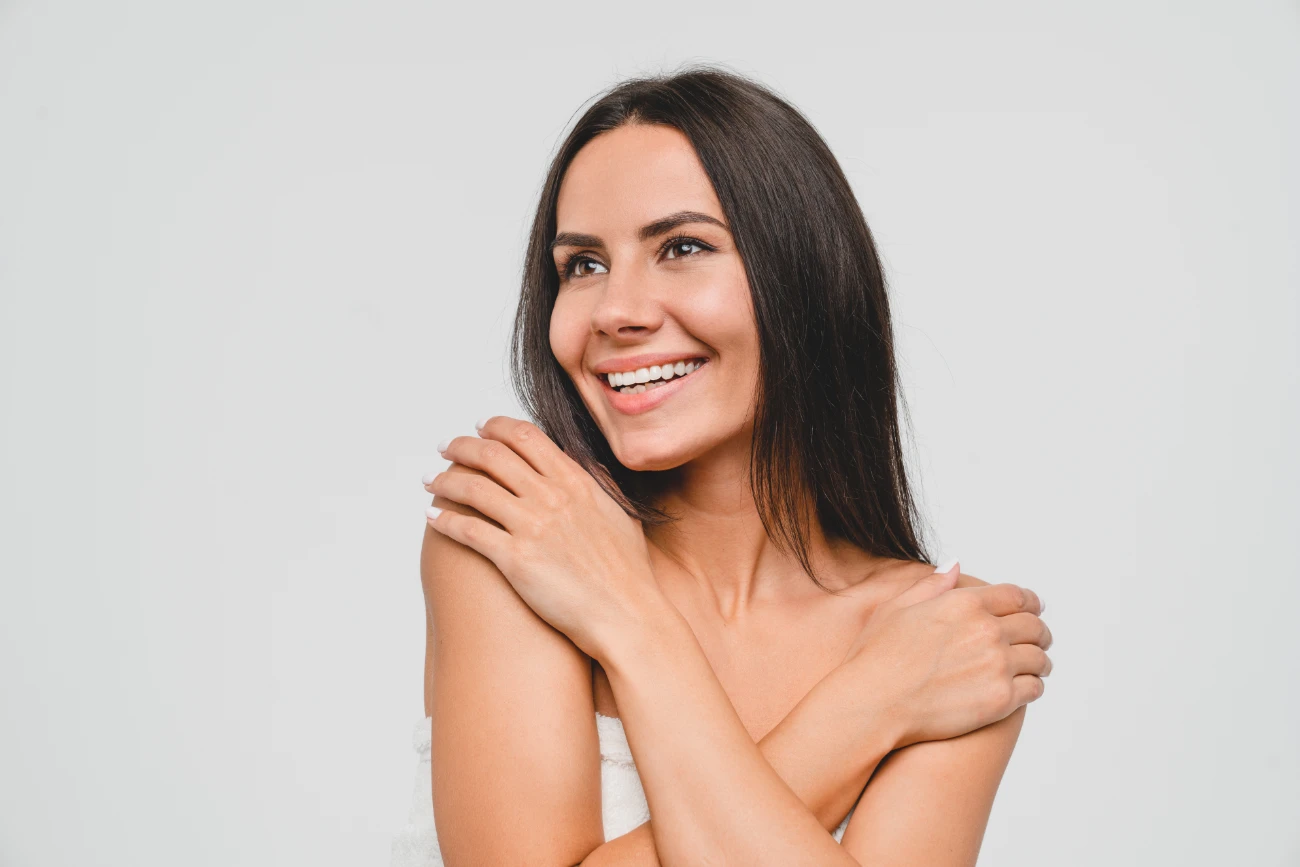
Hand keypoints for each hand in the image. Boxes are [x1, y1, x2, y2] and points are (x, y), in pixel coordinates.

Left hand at [422, 416, 664, 659]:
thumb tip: (583, 464)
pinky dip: (443, 519)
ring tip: (430, 480)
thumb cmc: (627, 573)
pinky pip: (467, 531)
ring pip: (473, 489)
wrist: (625, 615)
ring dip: (444, 480)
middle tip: (446, 448)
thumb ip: (599, 483)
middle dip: (462, 447)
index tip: (479, 428)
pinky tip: (431, 517)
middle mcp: (551, 497)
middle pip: (492, 455)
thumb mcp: (621, 513)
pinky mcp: (515, 559)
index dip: (496, 427)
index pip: (526, 437)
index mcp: (576, 482)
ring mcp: (532, 527)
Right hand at [844, 562, 1052, 748]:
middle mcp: (987, 630)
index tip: (1034, 607)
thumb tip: (955, 565)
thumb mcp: (896, 607)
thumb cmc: (876, 656)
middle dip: (1039, 631)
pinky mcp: (1001, 699)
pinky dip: (1033, 686)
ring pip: (1039, 658)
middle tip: (1039, 639)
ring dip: (1040, 660)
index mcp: (965, 603)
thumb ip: (931, 584)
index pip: (1017, 596)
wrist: (873, 704)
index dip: (1030, 601)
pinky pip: (1034, 688)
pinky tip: (1024, 688)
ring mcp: (997, 665)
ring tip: (1035, 665)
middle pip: (1034, 626)